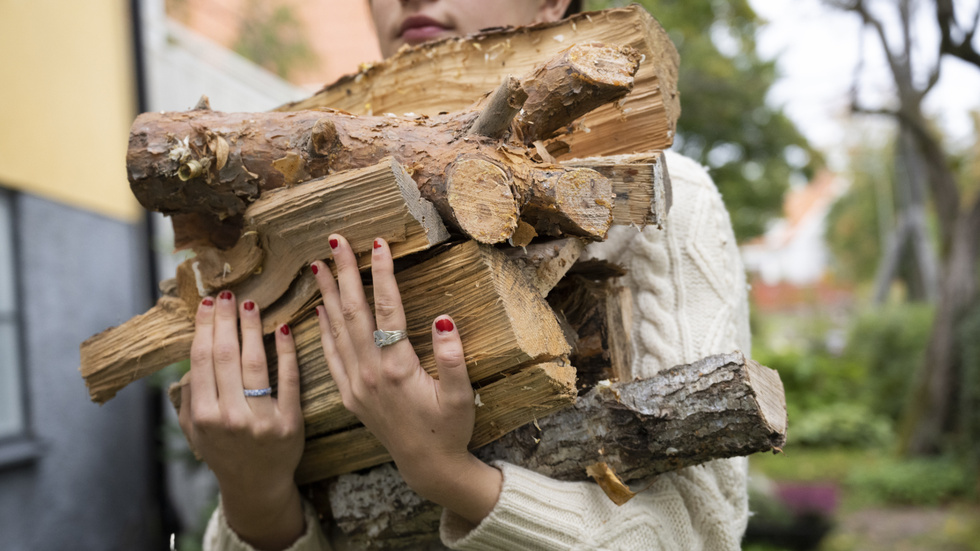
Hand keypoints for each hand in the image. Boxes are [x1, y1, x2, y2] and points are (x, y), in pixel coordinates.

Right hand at [177, 291, 305, 549]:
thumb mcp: (195, 430)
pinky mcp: (290, 422)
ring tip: (252, 305)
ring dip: (252, 329)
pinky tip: (284, 329)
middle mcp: (230, 417)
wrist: (256, 485)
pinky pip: (289, 379)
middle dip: (226, 320)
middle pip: (226, 356)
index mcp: (203, 416)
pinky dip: (287, 352)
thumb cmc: (223, 451)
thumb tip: (193, 354)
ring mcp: (261, 420)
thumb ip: (190, 395)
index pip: (202, 360)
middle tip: (229, 294)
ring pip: (255, 363)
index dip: (205, 328)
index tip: (208, 303)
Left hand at [312, 235, 501, 524]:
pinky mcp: (349, 394)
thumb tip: (444, 317)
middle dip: (344, 273)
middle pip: (353, 313)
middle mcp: (369, 373)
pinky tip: (318, 310)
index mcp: (397, 369)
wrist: (427, 467)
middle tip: (335, 240)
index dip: (383, 274)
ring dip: (328, 294)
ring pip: (336, 330)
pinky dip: (323, 329)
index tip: (378, 243)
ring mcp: (355, 384)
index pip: (387, 310)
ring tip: (320, 265)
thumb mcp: (461, 396)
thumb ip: (452, 357)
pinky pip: (330, 355)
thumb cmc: (450, 429)